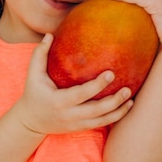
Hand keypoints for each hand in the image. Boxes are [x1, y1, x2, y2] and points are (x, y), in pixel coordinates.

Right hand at [14, 34, 132, 134]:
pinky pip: (101, 124)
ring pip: (102, 120)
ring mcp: (76, 124)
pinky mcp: (81, 128)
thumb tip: (50, 34)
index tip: (111, 73)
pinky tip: (127, 106)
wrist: (31, 122)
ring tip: (130, 98)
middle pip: (96, 110)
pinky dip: (116, 116)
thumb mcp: (33, 74)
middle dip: (113, 101)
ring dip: (118, 111)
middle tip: (127, 88)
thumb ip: (40, 54)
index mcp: (59, 100)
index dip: (97, 85)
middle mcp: (69, 114)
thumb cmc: (34, 93)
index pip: (81, 94)